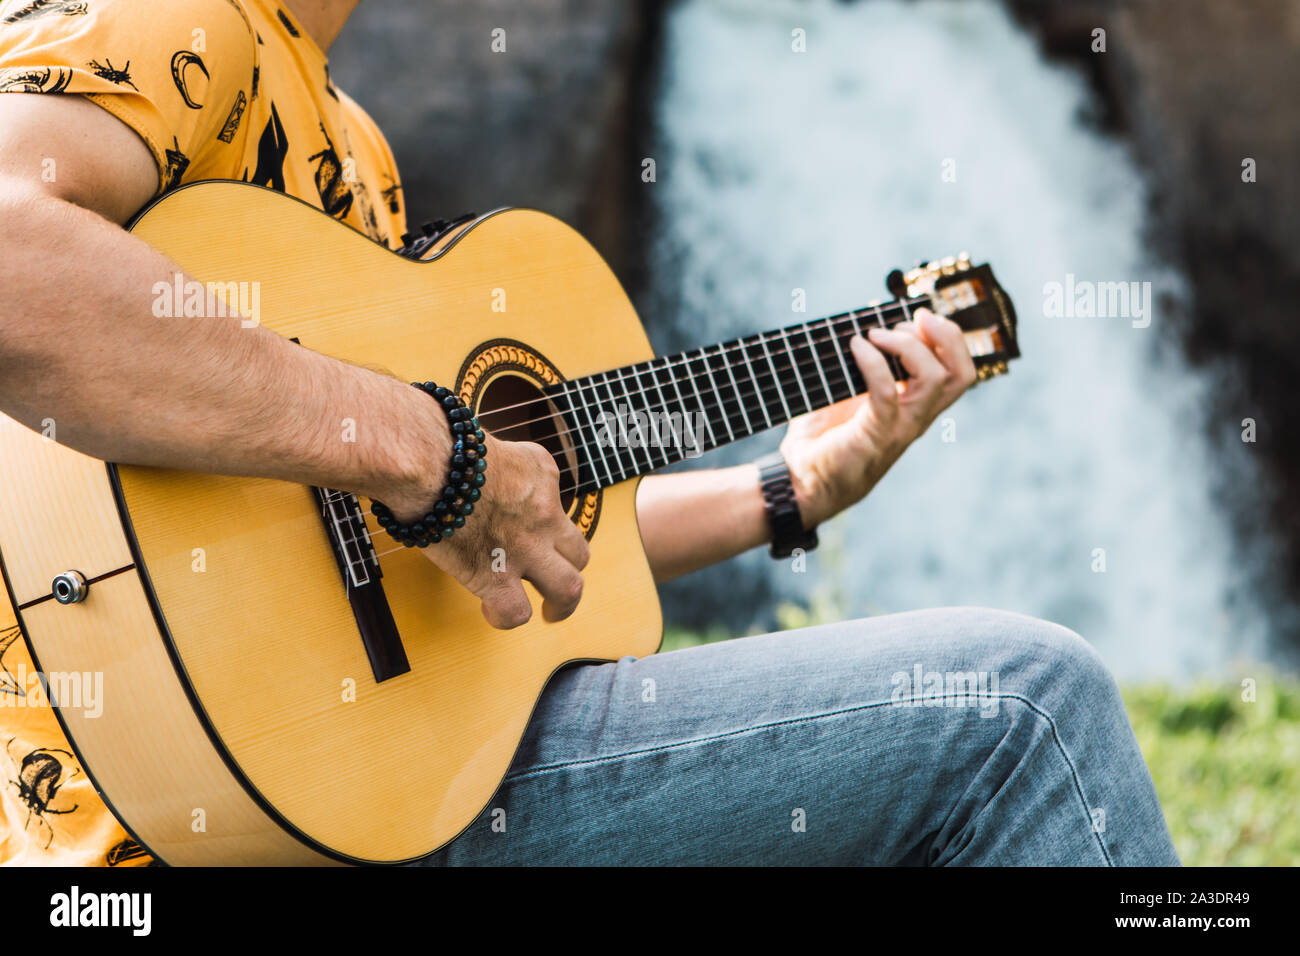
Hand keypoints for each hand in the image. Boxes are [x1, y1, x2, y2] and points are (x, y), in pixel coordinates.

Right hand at [384, 434, 588, 628]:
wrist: (432, 461)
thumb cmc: (442, 441)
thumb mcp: (485, 438)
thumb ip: (487, 458)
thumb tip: (462, 466)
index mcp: (541, 472)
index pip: (555, 501)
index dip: (539, 517)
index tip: (517, 520)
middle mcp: (543, 512)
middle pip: (578, 551)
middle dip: (570, 568)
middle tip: (556, 581)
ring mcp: (525, 547)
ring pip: (568, 587)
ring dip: (561, 604)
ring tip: (549, 613)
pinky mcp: (495, 575)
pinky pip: (515, 611)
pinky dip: (505, 616)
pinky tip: (492, 609)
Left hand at [779, 307, 976, 525]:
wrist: (802, 480)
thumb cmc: (823, 435)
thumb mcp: (849, 390)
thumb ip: (864, 362)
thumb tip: (867, 317)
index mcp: (917, 405)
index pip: (959, 372)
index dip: (950, 338)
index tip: (919, 315)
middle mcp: (916, 416)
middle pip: (961, 374)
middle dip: (945, 336)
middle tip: (912, 320)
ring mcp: (900, 427)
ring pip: (935, 380)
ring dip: (908, 346)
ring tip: (876, 335)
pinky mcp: (876, 434)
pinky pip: (886, 392)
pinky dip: (873, 363)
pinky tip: (855, 348)